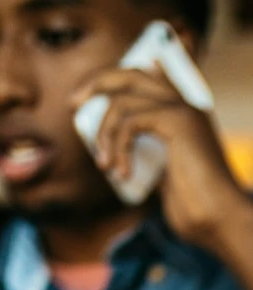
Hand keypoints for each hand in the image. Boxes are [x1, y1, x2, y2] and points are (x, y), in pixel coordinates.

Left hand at [71, 66, 250, 256]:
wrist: (216, 216)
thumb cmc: (190, 203)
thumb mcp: (162, 173)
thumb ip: (146, 154)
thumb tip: (115, 151)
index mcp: (180, 111)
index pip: (144, 75)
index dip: (111, 79)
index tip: (82, 99)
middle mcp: (183, 102)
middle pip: (131, 72)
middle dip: (97, 83)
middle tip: (73, 104)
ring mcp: (182, 109)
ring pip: (123, 100)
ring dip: (103, 133)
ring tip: (104, 166)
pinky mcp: (178, 121)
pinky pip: (130, 122)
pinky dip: (118, 146)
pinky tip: (121, 172)